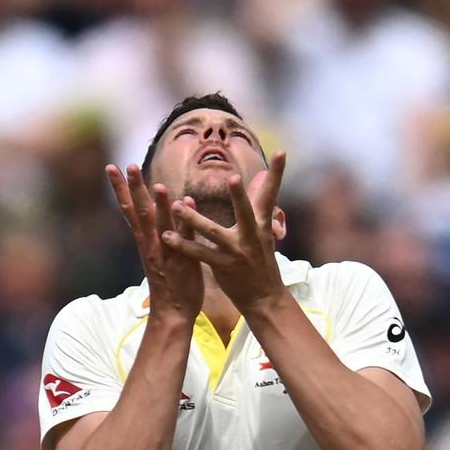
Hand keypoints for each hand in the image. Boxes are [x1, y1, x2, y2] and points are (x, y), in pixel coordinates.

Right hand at [106, 164, 202, 320]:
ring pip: (159, 227)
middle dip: (132, 189)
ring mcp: (165, 254)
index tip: (113, 167)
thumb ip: (171, 225)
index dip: (121, 189)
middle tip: (126, 166)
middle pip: (138, 212)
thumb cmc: (170, 281)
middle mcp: (151, 245)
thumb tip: (177, 201)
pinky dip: (183, 223)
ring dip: (158, 206)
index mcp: (145, 240)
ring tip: (157, 184)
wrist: (173, 313)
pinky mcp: (182, 263)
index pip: (130, 209)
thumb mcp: (166, 250)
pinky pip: (183, 240)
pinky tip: (186, 204)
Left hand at [162, 152, 287, 312]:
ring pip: (213, 232)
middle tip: (233, 177)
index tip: (283, 151)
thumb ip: (257, 203)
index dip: (278, 173)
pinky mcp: (222, 266)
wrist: (264, 298)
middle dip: (239, 195)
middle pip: (245, 210)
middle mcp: (251, 235)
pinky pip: (199, 253)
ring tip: (176, 206)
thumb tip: (260, 177)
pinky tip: (166, 236)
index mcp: (262, 224)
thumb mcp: (264, 232)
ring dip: (193, 218)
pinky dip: (182, 245)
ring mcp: (237, 251)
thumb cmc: (261, 261)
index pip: (271, 194)